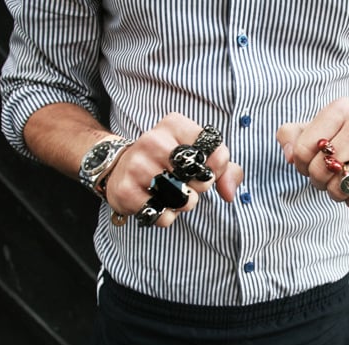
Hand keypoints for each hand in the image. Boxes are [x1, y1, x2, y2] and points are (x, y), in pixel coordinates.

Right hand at [105, 113, 242, 226]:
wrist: (119, 168)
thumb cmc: (167, 162)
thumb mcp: (197, 155)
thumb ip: (225, 170)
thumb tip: (229, 194)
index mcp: (174, 125)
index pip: (216, 153)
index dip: (217, 170)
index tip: (203, 169)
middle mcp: (153, 140)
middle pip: (201, 177)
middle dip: (200, 187)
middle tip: (185, 182)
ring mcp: (137, 165)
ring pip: (183, 199)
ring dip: (184, 204)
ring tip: (172, 193)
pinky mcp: (126, 190)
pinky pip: (164, 215)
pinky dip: (167, 216)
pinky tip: (158, 203)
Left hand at [276, 98, 348, 209]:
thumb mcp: (321, 128)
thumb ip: (293, 136)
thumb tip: (288, 156)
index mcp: (341, 109)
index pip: (302, 149)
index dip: (301, 164)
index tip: (312, 162)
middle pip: (320, 170)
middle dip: (318, 180)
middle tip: (328, 176)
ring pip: (339, 188)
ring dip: (336, 192)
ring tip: (343, 182)